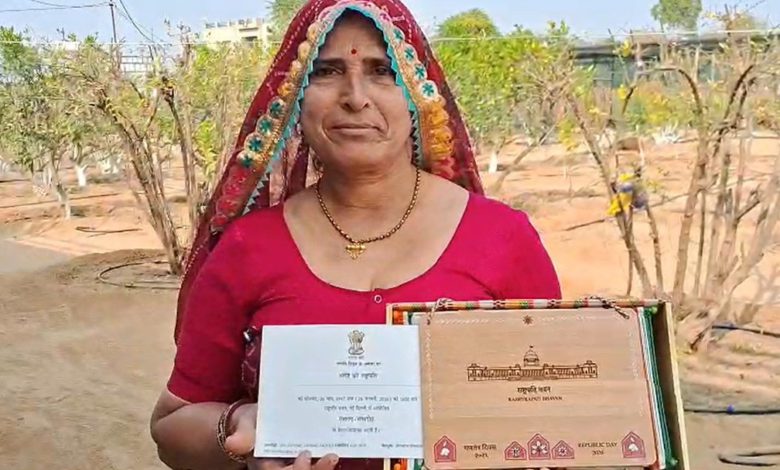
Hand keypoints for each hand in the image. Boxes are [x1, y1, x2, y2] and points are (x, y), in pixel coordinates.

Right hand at [222, 403, 339, 469]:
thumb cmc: (250, 423)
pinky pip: (317, 463)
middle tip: (331, 457)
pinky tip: (339, 449)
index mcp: (267, 465)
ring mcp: (294, 464)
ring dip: (323, 468)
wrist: (256, 419)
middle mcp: (283, 467)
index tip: (304, 455)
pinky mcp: (306, 457)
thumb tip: (234, 443)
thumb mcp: (245, 426)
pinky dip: (326, 460)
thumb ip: (243, 435)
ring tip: (334, 456)